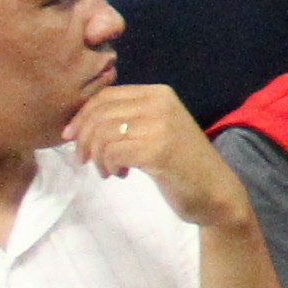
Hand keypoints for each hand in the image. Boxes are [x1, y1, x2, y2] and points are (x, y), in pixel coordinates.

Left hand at [65, 81, 244, 228]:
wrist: (216, 193)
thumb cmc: (182, 166)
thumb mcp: (155, 131)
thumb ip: (128, 119)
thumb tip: (79, 123)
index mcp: (158, 94)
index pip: (105, 95)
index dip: (82, 116)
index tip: (71, 137)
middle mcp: (160, 103)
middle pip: (100, 113)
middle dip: (83, 139)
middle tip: (85, 160)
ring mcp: (160, 125)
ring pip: (103, 133)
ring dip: (97, 156)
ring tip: (107, 170)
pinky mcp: (157, 150)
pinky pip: (113, 152)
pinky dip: (108, 166)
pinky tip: (121, 174)